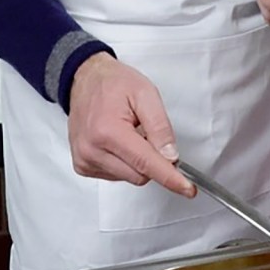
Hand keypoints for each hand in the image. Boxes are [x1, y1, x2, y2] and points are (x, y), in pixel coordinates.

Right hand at [67, 53, 194, 196]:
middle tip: (148, 134)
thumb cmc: (113, 84)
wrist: (85, 80)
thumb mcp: (146, 94)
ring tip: (128, 133)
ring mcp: (85, 160)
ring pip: (129, 177)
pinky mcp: (82, 166)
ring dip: (137, 161)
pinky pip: (115, 175)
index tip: (187, 189)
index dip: (170, 177)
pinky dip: (124, 162)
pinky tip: (118, 142)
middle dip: (153, 160)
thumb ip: (160, 127)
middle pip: (140, 175)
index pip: (146, 163)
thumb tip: (171, 157)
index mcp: (108, 131)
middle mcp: (92, 150)